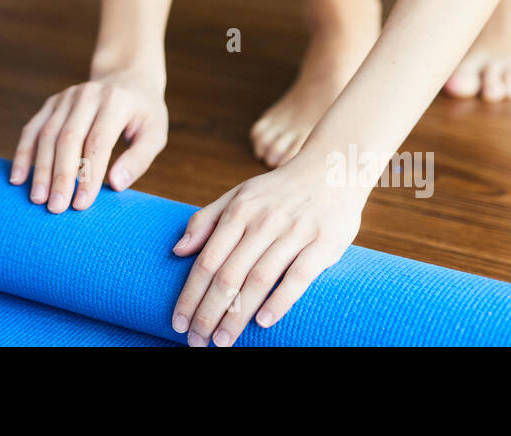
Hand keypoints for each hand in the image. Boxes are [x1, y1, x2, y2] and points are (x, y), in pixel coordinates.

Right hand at [10, 70, 167, 212]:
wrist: (126, 78)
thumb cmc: (143, 114)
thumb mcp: (155, 133)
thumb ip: (138, 159)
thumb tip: (115, 185)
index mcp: (116, 102)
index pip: (98, 142)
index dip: (88, 174)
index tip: (81, 204)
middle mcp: (88, 95)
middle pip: (69, 138)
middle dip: (60, 175)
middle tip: (55, 208)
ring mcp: (66, 97)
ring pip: (47, 134)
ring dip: (40, 169)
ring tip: (37, 199)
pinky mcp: (52, 102)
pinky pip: (32, 129)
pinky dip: (23, 153)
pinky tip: (17, 178)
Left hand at [171, 146, 366, 346]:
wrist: (332, 168)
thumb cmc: (279, 190)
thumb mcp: (238, 195)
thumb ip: (206, 220)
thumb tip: (177, 251)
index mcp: (239, 212)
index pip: (207, 260)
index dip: (190, 294)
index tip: (178, 322)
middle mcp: (263, 222)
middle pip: (228, 275)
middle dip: (208, 313)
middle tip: (196, 342)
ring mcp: (294, 233)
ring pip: (259, 280)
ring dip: (237, 315)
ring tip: (223, 342)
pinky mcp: (323, 243)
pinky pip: (298, 277)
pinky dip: (280, 301)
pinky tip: (263, 322)